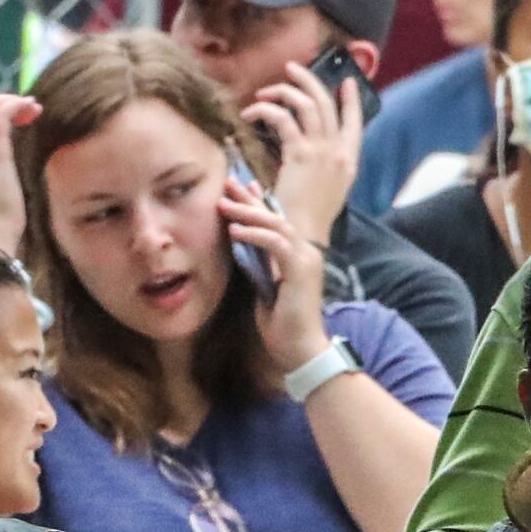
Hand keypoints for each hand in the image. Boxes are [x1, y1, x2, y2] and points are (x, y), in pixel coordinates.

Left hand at [222, 176, 333, 373]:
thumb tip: (240, 242)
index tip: (239, 187)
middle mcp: (306, 252)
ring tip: (224, 204)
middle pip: (276, 216)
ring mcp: (306, 260)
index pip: (277, 221)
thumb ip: (258, 262)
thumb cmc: (281, 323)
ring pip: (277, 225)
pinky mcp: (301, 270)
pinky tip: (235, 230)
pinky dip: (255, 234)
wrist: (300, 347)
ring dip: (248, 213)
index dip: (258, 202)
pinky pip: (276, 243)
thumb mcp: (264, 285)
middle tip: (227, 184)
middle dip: (249, 199)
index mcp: (298, 256)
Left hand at [244, 62, 363, 238]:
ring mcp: (322, 152)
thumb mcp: (325, 189)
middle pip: (327, 104)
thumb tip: (307, 147)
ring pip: (307, 104)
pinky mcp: (300, 154)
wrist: (305, 235)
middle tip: (291, 68)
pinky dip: (264, 110)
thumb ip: (321, 165)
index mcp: (349, 161)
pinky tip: (251, 114)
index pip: (355, 123)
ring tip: (265, 92)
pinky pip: (283, 119)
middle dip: (309, 80)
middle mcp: (339, 152)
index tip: (346, 81)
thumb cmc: (310, 217)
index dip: (351, 100)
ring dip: (285, 91)